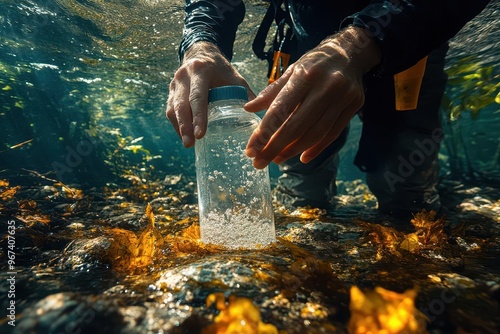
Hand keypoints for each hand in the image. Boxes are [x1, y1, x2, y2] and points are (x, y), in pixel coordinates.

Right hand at [166, 42, 254, 146]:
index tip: (201, 134)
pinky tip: (184, 137)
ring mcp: (174, 84)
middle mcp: (183, 76)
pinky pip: (170, 110)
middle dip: (185, 126)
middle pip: (181, 104)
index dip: (199, 116)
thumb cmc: (221, 69)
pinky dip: (177, 125)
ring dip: (179, 128)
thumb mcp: (234, 77)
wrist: (201, 53)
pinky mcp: (171, 91)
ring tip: (188, 144)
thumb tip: (257, 113)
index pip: (198, 96)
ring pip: (172, 109)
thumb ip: (245, 93)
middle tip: (190, 144)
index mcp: (200, 71)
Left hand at [244, 26, 380, 168]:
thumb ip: (271, 92)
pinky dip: (316, 148)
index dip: (264, 132)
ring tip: (277, 159)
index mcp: (304, 75)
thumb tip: (248, 108)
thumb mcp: (291, 70)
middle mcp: (325, 86)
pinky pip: (332, 134)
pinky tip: (302, 157)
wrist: (350, 53)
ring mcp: (342, 97)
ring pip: (315, 133)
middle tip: (260, 162)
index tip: (251, 149)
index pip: (280, 110)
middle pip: (297, 126)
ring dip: (293, 150)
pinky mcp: (353, 106)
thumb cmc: (314, 64)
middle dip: (275, 147)